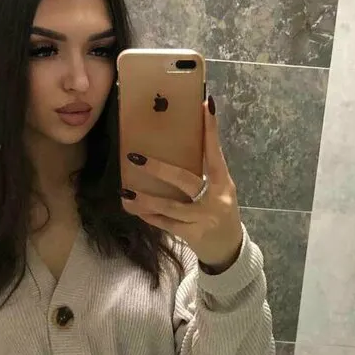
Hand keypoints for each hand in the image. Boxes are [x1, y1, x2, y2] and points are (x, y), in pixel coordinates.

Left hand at [119, 94, 243, 270]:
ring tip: (126, 193)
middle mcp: (216, 198)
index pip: (215, 153)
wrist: (229, 250)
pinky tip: (135, 210)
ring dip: (146, 199)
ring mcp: (204, 218)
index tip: (203, 105)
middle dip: (158, 169)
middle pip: (185, 180)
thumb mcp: (219, 191)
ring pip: (170, 206)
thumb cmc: (220, 213)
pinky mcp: (192, 234)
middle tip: (135, 157)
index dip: (210, 130)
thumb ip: (204, 174)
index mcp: (224, 183)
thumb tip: (178, 147)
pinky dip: (151, 217)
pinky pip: (167, 224)